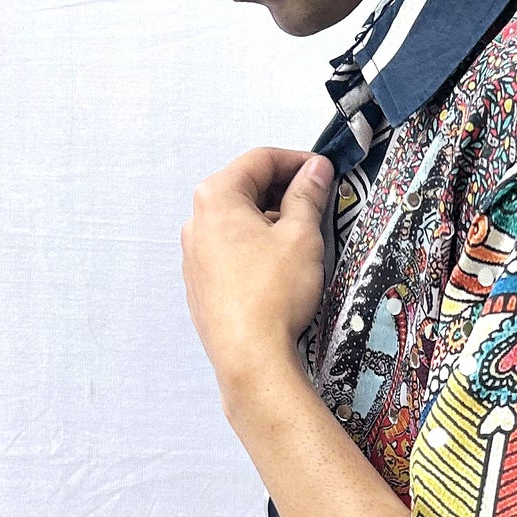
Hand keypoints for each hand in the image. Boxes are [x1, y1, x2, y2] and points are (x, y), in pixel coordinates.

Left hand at [180, 146, 335, 399]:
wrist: (250, 356)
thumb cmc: (272, 293)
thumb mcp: (301, 235)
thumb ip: (307, 195)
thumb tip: (315, 171)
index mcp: (216, 198)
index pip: (259, 160)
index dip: (297, 160)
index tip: (323, 170)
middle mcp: (196, 223)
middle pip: (244, 189)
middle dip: (283, 191)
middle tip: (318, 202)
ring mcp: (194, 257)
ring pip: (237, 223)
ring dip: (269, 221)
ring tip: (302, 238)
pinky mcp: (201, 285)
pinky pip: (230, 252)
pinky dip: (255, 247)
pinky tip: (280, 266)